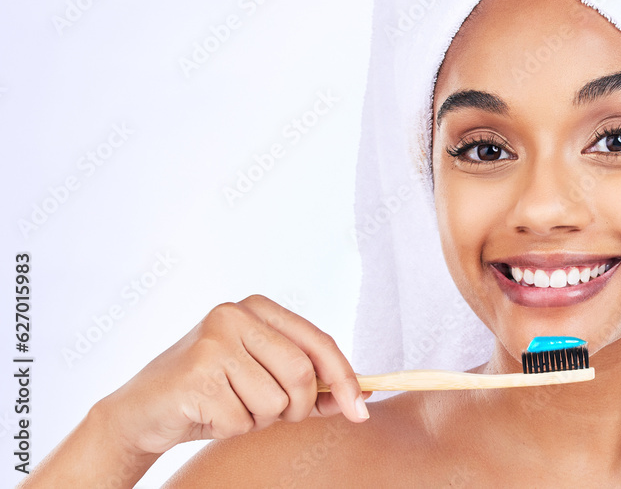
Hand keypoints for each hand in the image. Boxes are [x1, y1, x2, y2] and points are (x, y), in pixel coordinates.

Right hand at [98, 294, 370, 456]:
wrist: (143, 411)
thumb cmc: (212, 393)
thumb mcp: (265, 379)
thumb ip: (310, 383)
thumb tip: (360, 395)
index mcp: (258, 308)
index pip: (319, 342)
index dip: (345, 378)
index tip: (360, 409)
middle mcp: (235, 314)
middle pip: (302, 373)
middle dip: (297, 408)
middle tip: (270, 415)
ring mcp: (214, 341)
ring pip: (274, 401)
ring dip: (257, 419)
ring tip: (229, 406)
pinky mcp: (196, 373)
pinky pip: (242, 420)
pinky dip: (231, 429)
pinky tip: (207, 413)